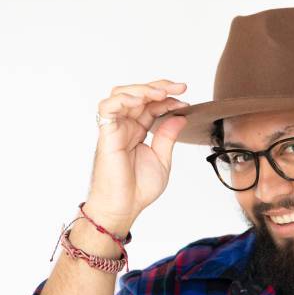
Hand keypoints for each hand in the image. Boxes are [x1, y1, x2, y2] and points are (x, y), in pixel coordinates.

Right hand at [85, 79, 188, 229]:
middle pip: (138, 94)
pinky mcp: (107, 134)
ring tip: (162, 93)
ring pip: (122, 94)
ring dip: (143, 89)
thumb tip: (180, 116)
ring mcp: (115, 128)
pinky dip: (124, 98)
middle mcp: (125, 126)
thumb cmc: (138, 188)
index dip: (168, 99)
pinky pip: (108, 107)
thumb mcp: (162, 159)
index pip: (151, 105)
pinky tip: (142, 99)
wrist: (124, 207)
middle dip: (160, 87)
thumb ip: (168, 136)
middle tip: (181, 88)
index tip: (186, 102)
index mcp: (137, 130)